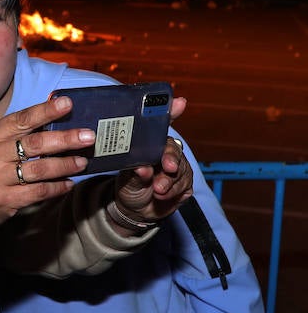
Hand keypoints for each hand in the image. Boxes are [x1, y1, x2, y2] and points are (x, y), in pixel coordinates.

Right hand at [0, 96, 94, 252]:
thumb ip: (15, 136)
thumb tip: (53, 122)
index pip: (21, 120)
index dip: (46, 111)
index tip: (68, 104)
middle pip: (35, 144)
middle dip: (65, 139)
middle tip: (88, 136)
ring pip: (39, 169)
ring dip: (65, 165)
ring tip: (82, 162)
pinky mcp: (5, 200)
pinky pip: (39, 192)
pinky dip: (57, 187)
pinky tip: (68, 184)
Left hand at [111, 100, 193, 226]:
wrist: (135, 209)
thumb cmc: (129, 186)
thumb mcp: (126, 180)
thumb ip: (135, 173)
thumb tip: (143, 168)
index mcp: (149, 145)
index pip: (160, 125)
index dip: (171, 111)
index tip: (179, 103)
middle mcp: (165, 153)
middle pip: (174, 149)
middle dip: (171, 158)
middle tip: (168, 168)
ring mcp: (178, 167)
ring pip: (182, 169)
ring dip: (171, 181)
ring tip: (158, 191)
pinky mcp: (185, 184)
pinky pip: (186, 185)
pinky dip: (175, 192)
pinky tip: (164, 196)